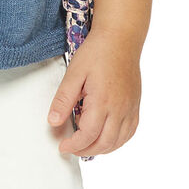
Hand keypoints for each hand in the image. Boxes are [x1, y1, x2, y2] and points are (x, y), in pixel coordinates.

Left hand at [46, 28, 143, 156]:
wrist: (121, 38)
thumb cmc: (97, 52)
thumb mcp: (74, 73)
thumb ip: (63, 100)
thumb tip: (53, 121)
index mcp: (103, 101)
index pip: (88, 135)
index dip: (73, 145)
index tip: (62, 146)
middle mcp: (120, 108)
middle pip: (105, 143)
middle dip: (86, 150)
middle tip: (71, 148)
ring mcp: (130, 107)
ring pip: (119, 141)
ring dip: (102, 149)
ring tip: (86, 144)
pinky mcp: (135, 104)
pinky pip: (130, 131)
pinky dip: (117, 141)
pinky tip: (106, 137)